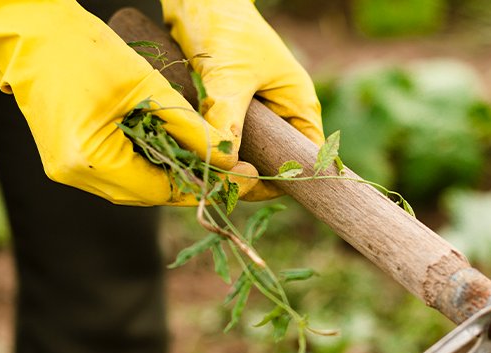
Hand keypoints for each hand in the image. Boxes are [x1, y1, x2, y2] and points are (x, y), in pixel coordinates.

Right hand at [0, 0, 256, 205]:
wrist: (28, 34)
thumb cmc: (84, 50)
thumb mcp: (146, 85)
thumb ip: (188, 126)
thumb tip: (225, 157)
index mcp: (90, 160)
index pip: (160, 189)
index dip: (204, 185)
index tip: (243, 177)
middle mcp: (74, 174)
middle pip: (146, 193)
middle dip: (188, 182)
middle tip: (230, 170)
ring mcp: (65, 169)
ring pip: (131, 184)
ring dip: (167, 172)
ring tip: (205, 158)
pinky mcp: (65, 158)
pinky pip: (115, 171)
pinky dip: (144, 162)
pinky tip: (169, 147)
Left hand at [163, 0, 324, 199]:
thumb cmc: (226, 27)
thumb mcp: (229, 75)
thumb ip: (227, 119)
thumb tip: (224, 163)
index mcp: (298, 108)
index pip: (302, 162)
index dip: (277, 181)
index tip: (242, 187)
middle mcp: (281, 116)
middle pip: (270, 164)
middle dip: (244, 176)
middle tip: (213, 181)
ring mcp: (255, 115)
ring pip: (243, 156)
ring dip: (223, 162)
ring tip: (198, 165)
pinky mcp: (229, 111)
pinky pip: (222, 141)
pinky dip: (208, 147)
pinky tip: (189, 149)